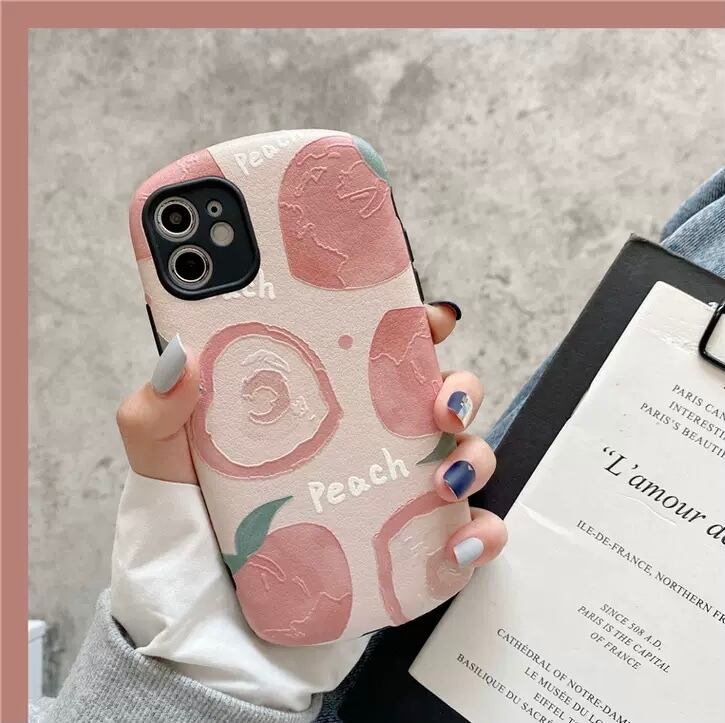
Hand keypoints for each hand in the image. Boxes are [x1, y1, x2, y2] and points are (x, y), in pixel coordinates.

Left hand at [112, 303, 505, 712]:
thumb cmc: (195, 529)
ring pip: (465, 457)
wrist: (210, 621)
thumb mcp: (166, 465)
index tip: (430, 318)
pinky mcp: (409, 550)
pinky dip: (479, 535)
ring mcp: (394, 494)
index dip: (415, 327)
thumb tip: (179, 359)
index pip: (381, 351)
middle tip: (442, 406)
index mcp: (325, 406)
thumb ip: (156, 414)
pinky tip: (461, 543)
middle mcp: (368, 443)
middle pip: (439, 397)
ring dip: (474, 459)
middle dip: (461, 390)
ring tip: (446, 480)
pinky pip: (466, 535)